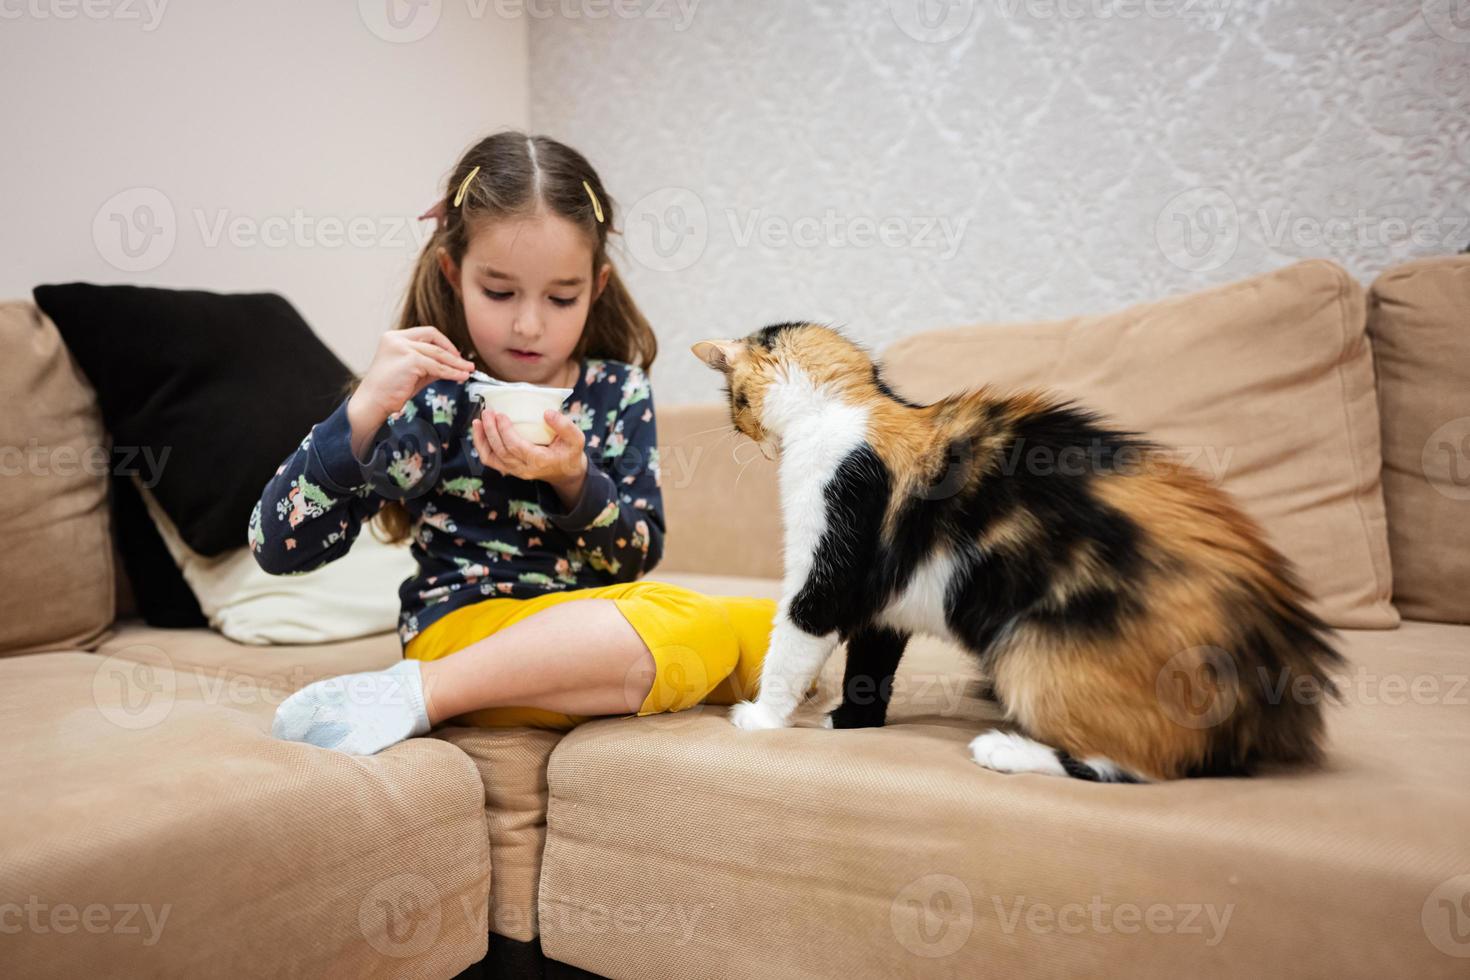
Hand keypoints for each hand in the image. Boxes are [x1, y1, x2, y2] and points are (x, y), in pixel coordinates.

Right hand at [352, 326, 474, 420]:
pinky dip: (451, 373)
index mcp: (394, 337)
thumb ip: (429, 363)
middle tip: (466, 364)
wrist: (372, 403)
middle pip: (433, 339)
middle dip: (453, 352)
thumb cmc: (390, 390)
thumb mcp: (412, 371)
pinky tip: (460, 377)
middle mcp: (396, 338)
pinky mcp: (409, 360)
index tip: (455, 355)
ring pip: (437, 353)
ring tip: (468, 371)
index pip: (426, 333)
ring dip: (456, 363)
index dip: (444, 343)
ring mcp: (402, 348)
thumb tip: (453, 364)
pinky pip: (437, 367)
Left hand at [472, 406, 587, 491]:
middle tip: (487, 412)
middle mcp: (524, 469)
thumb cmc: (570, 453)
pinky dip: (482, 446)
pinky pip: (490, 460)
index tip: (500, 414)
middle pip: (500, 451)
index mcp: (539, 461)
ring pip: (491, 458)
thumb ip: (565, 426)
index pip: (516, 447)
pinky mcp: (509, 468)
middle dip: (490, 431)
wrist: (566, 472)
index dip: (505, 431)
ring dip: (482, 439)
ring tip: (478, 421)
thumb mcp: (576, 439)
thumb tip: (547, 412)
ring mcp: (514, 471)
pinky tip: (480, 431)